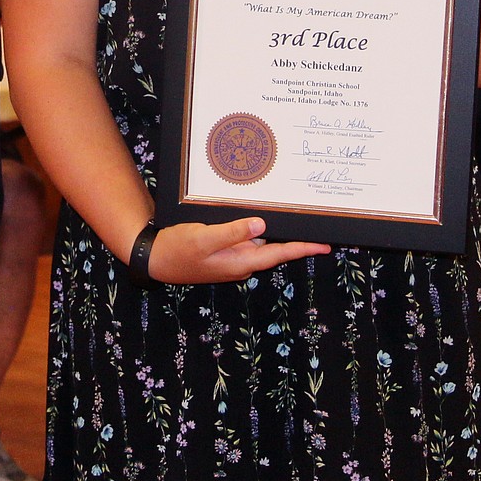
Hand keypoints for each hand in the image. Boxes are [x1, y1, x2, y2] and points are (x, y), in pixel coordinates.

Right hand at [147, 216, 328, 284]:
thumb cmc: (178, 249)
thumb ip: (232, 232)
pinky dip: (257, 231)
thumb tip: (261, 226)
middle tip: (315, 226)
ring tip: (293, 218)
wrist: (155, 259)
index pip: (279, 254)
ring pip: (261, 243)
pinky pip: (247, 240)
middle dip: (295, 239)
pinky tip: (259, 219)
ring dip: (276, 234)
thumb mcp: (203, 237)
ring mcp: (232, 258)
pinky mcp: (224, 251)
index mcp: (240, 261)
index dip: (303, 249)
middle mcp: (241, 262)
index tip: (325, 245)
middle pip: (275, 249)